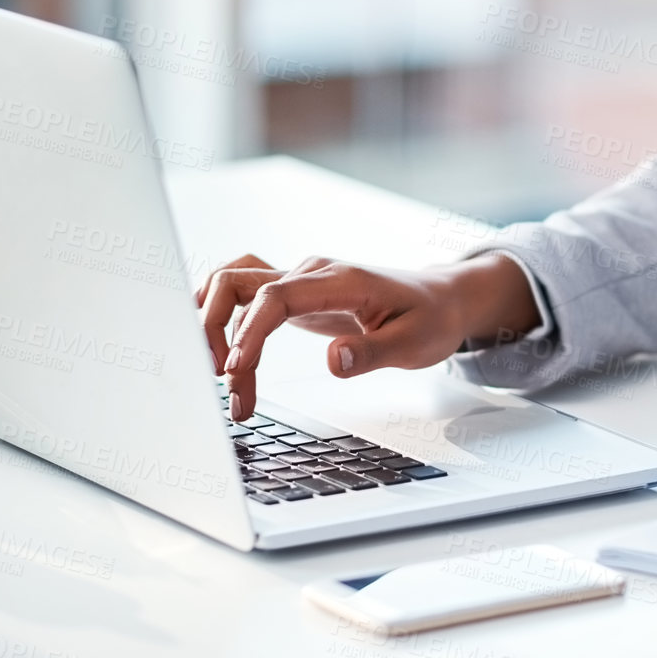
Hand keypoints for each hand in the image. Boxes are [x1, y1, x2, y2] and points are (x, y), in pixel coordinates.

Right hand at [195, 252, 539, 420]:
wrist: (442, 297)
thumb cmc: (431, 319)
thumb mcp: (415, 344)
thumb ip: (372, 353)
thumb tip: (333, 361)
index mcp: (341, 281)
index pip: (277, 297)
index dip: (248, 332)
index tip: (235, 369)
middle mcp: (312, 272)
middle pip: (240, 284)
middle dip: (217, 330)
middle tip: (225, 385)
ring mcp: (300, 278)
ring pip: (235, 286)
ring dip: (215, 324)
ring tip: (221, 377)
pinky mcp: (295, 292)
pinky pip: (245, 293)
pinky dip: (223, 315)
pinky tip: (214, 347)